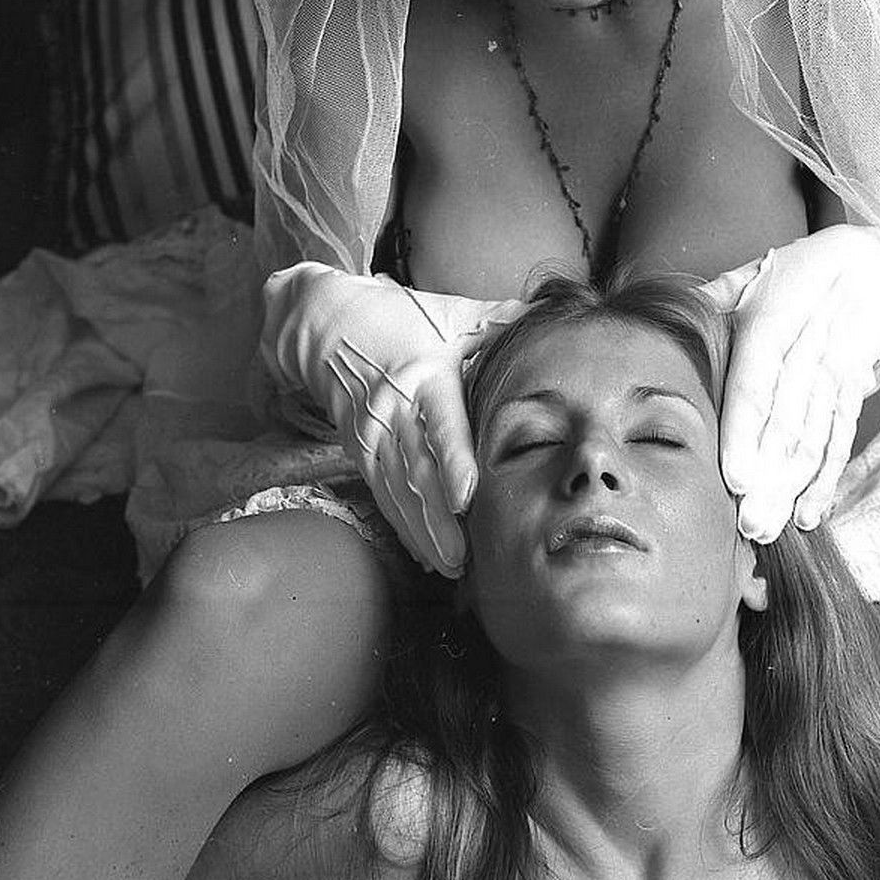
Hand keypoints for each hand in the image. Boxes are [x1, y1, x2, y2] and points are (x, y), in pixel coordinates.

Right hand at [260, 263, 523, 575]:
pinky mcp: (357, 448)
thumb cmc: (406, 319)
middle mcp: (395, 408)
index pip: (441, 423)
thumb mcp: (451, 315)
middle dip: (438, 518)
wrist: (329, 323)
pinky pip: (381, 493)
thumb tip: (550, 313)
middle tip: (462, 556)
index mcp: (426, 376)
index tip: (466, 495)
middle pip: (417, 469)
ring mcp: (371, 432)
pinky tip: (424, 555)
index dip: (453, 460)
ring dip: (422, 531)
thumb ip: (500, 321)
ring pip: (397, 490)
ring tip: (449, 566)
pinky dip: (402, 525)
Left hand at [703, 225, 879, 541]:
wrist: (868, 258)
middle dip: (770, 478)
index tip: (737, 478)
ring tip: (772, 527)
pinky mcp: (856, 388)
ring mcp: (836, 372)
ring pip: (815, 437)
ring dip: (795, 488)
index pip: (757, 385)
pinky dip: (828, 477)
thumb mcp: (751, 276)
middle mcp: (806, 350)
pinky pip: (841, 437)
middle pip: (787, 424)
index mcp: (771, 322)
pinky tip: (810, 513)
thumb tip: (664, 315)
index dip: (749, 432)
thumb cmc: (793, 275)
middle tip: (750, 525)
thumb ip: (709, 300)